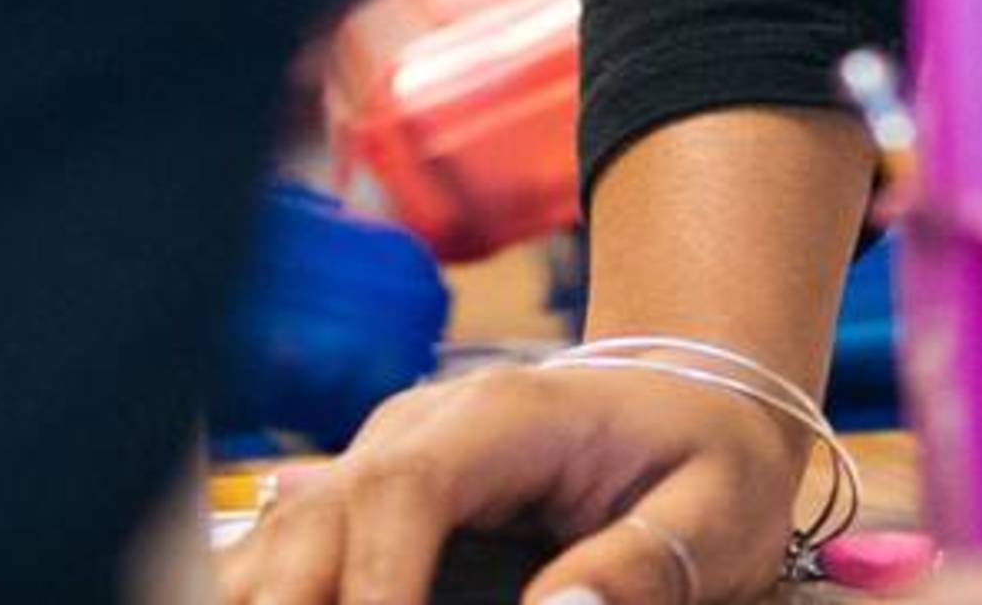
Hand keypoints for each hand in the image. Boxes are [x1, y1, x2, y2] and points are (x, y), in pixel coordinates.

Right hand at [224, 353, 807, 604]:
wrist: (696, 397)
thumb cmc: (710, 461)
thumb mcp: (716, 513)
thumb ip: (642, 568)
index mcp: (503, 415)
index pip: (403, 490)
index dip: (372, 585)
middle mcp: (419, 425)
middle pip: (318, 515)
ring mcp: (383, 458)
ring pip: (284, 535)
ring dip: (265, 601)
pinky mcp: (370, 500)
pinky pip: (294, 552)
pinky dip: (271, 597)